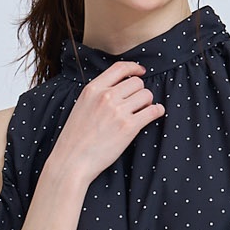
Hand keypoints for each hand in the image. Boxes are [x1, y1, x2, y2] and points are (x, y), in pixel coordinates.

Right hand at [47, 61, 165, 187]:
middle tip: (138, 102)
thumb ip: (97, 95)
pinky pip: (152, 111)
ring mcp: (118, 111)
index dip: (134, 68)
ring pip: (146, 95)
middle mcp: (106, 96)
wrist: (72, 161)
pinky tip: (156, 113)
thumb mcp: (82, 106)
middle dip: (140, 91)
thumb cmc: (75, 139)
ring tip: (143, 111)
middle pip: (136, 82)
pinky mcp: (128, 127)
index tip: (140, 72)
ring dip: (148, 102)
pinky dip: (158, 111)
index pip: (120, 68)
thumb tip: (118, 88)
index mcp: (93, 89)